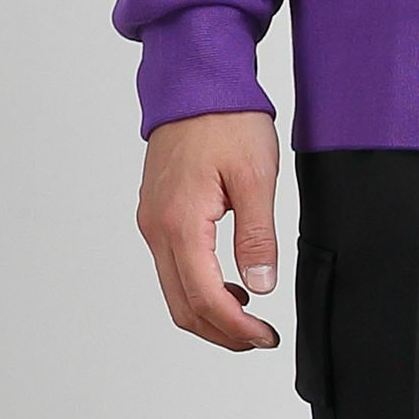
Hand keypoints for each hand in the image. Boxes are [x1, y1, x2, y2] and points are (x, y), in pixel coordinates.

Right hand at [136, 111, 280, 350]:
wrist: (196, 81)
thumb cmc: (227, 119)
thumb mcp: (256, 176)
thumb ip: (257, 236)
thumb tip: (260, 285)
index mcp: (181, 222)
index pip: (204, 298)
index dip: (236, 328)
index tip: (265, 337)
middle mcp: (156, 227)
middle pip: (182, 305)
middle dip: (220, 331)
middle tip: (259, 337)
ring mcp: (152, 219)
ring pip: (174, 288)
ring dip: (209, 310)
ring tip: (249, 313)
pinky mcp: (157, 211)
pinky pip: (171, 264)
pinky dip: (197, 284)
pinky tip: (229, 280)